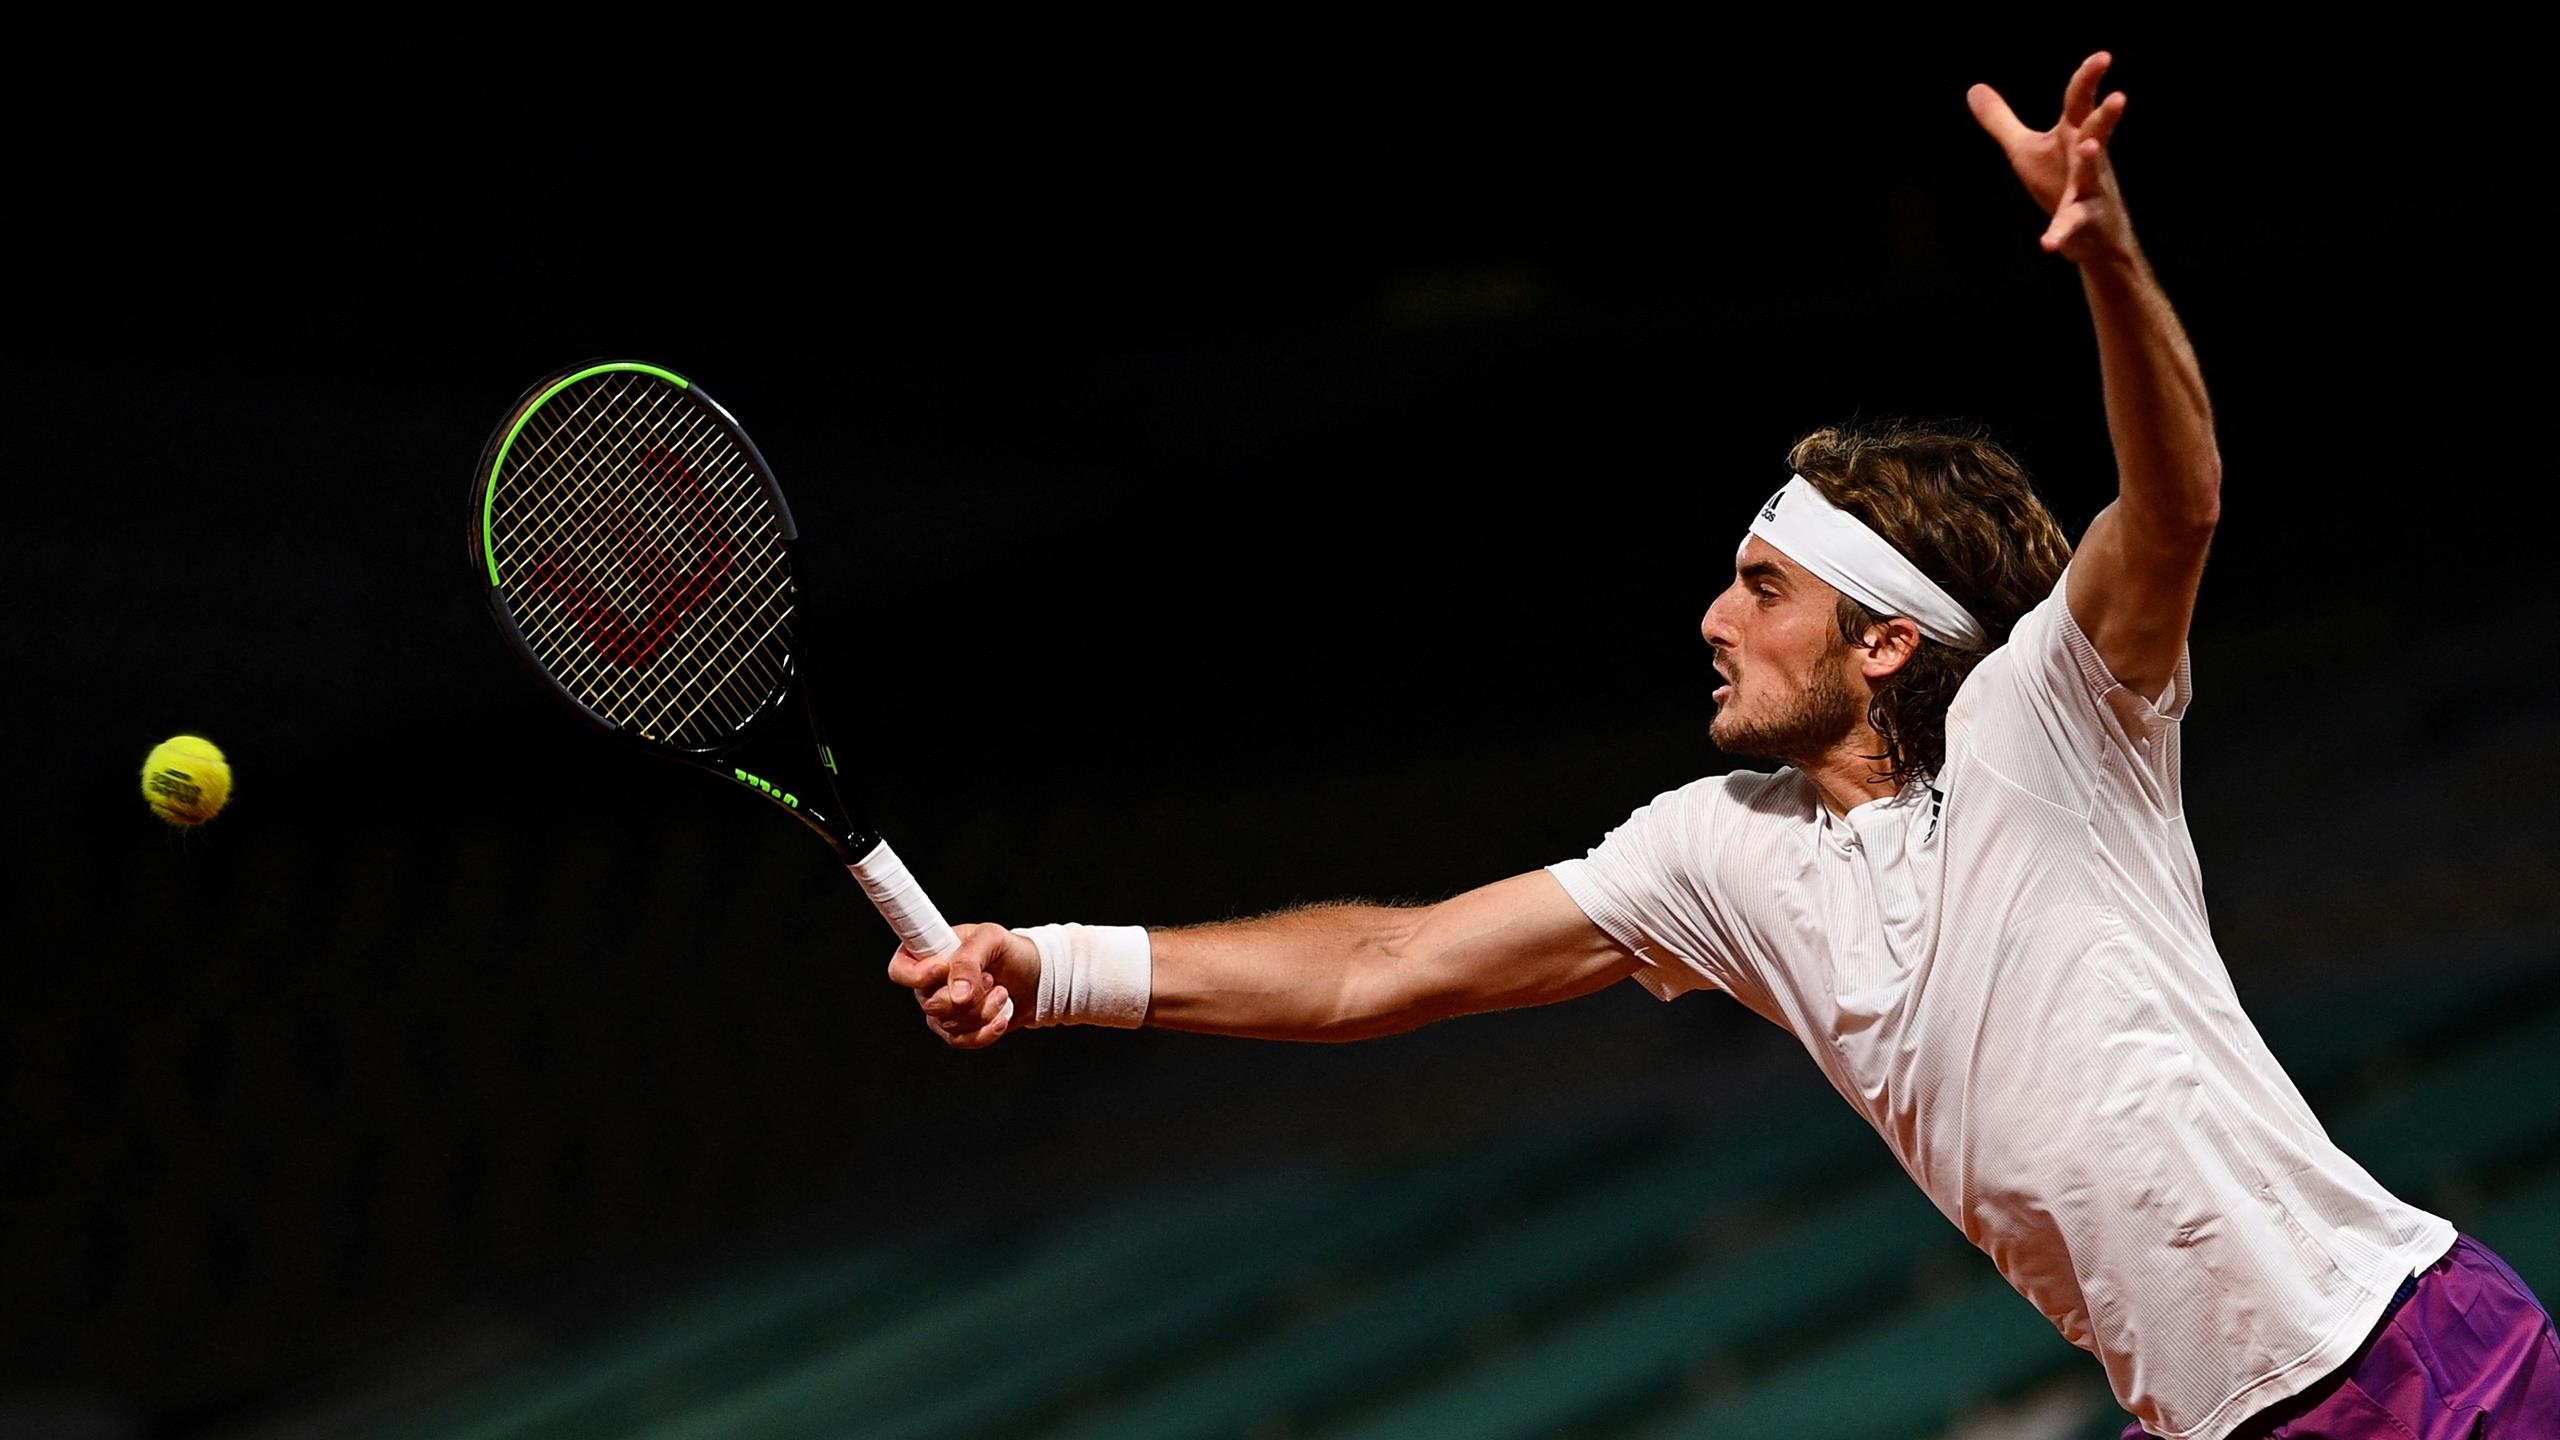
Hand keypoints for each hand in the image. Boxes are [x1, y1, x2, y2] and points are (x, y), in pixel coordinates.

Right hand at [886, 922, 1036, 1048]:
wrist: (1036, 978)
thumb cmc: (1011, 951)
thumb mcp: (992, 939)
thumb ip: (969, 960)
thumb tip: (957, 995)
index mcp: (929, 953)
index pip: (900, 970)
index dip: (917, 976)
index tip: (943, 969)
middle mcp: (929, 984)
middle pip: (929, 1004)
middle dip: (968, 996)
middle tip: (989, 979)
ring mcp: (943, 1009)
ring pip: (949, 1024)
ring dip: (983, 1011)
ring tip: (1001, 992)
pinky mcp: (959, 1030)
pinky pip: (962, 1041)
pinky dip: (986, 1031)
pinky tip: (1002, 1017)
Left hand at [1967, 51, 2132, 262]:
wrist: (2093, 237)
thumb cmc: (2059, 184)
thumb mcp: (2026, 150)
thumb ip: (2002, 121)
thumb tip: (1974, 88)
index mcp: (2072, 136)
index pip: (2080, 103)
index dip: (2089, 79)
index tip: (2103, 57)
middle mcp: (2086, 159)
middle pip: (2097, 132)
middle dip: (2106, 116)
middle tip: (2119, 98)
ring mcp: (2089, 191)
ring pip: (2092, 175)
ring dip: (2092, 160)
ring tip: (2091, 147)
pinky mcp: (2081, 223)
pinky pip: (2070, 226)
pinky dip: (2059, 234)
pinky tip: (2047, 243)